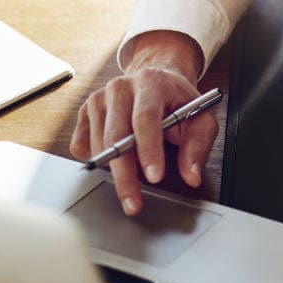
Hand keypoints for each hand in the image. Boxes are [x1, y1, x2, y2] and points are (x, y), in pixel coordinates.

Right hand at [70, 30, 215, 215]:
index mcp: (151, 82)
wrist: (156, 79)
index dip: (149, 149)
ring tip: (134, 178)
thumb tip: (191, 176)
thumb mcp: (200, 117)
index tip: (154, 177)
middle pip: (116, 135)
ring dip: (113, 170)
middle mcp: (120, 87)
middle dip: (124, 175)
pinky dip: (98, 160)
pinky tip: (116, 157)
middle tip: (133, 203)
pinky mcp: (84, 112)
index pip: (146, 117)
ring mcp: (98, 98)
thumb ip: (198, 146)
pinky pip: (81, 147)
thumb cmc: (178, 100)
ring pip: (98, 144)